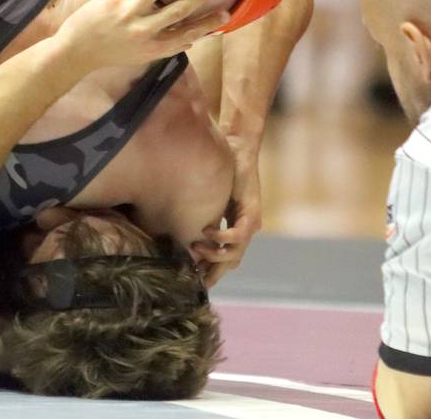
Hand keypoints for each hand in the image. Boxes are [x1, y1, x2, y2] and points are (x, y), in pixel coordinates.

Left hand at [56, 0, 228, 69]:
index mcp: (153, 47)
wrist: (77, 52)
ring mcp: (129, 15)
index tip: (226, 15)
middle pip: (177, 12)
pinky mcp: (114, 1)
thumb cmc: (111, 53)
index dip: (207, 25)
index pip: (186, 35)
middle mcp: (144, 32)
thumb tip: (189, 40)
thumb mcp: (140, 56)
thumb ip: (164, 47)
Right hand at [191, 151, 260, 286]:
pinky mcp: (252, 215)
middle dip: (214, 273)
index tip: (194, 280)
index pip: (223, 257)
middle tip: (196, 280)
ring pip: (235, 254)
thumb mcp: (208, 199)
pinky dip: (222, 237)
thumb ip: (200, 215)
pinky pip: (238, 236)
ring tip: (196, 248)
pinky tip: (207, 231)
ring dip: (215, 255)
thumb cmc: (222, 170)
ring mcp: (250, 224)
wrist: (239, 150)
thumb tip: (177, 229)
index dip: (210, 271)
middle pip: (231, 262)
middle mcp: (245, 230)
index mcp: (234, 227)